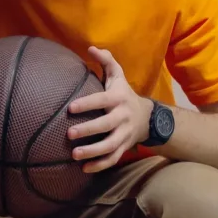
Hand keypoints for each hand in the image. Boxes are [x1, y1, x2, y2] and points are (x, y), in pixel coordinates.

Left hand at [66, 46, 153, 172]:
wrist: (147, 117)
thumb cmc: (124, 94)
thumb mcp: (118, 76)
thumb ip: (106, 61)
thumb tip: (90, 47)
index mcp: (118, 98)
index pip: (102, 100)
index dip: (87, 104)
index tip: (70, 108)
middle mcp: (123, 117)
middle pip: (106, 126)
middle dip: (88, 130)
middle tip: (69, 134)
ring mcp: (125, 134)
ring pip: (110, 146)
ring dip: (93, 152)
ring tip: (74, 155)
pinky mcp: (124, 147)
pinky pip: (113, 159)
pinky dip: (100, 165)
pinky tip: (84, 169)